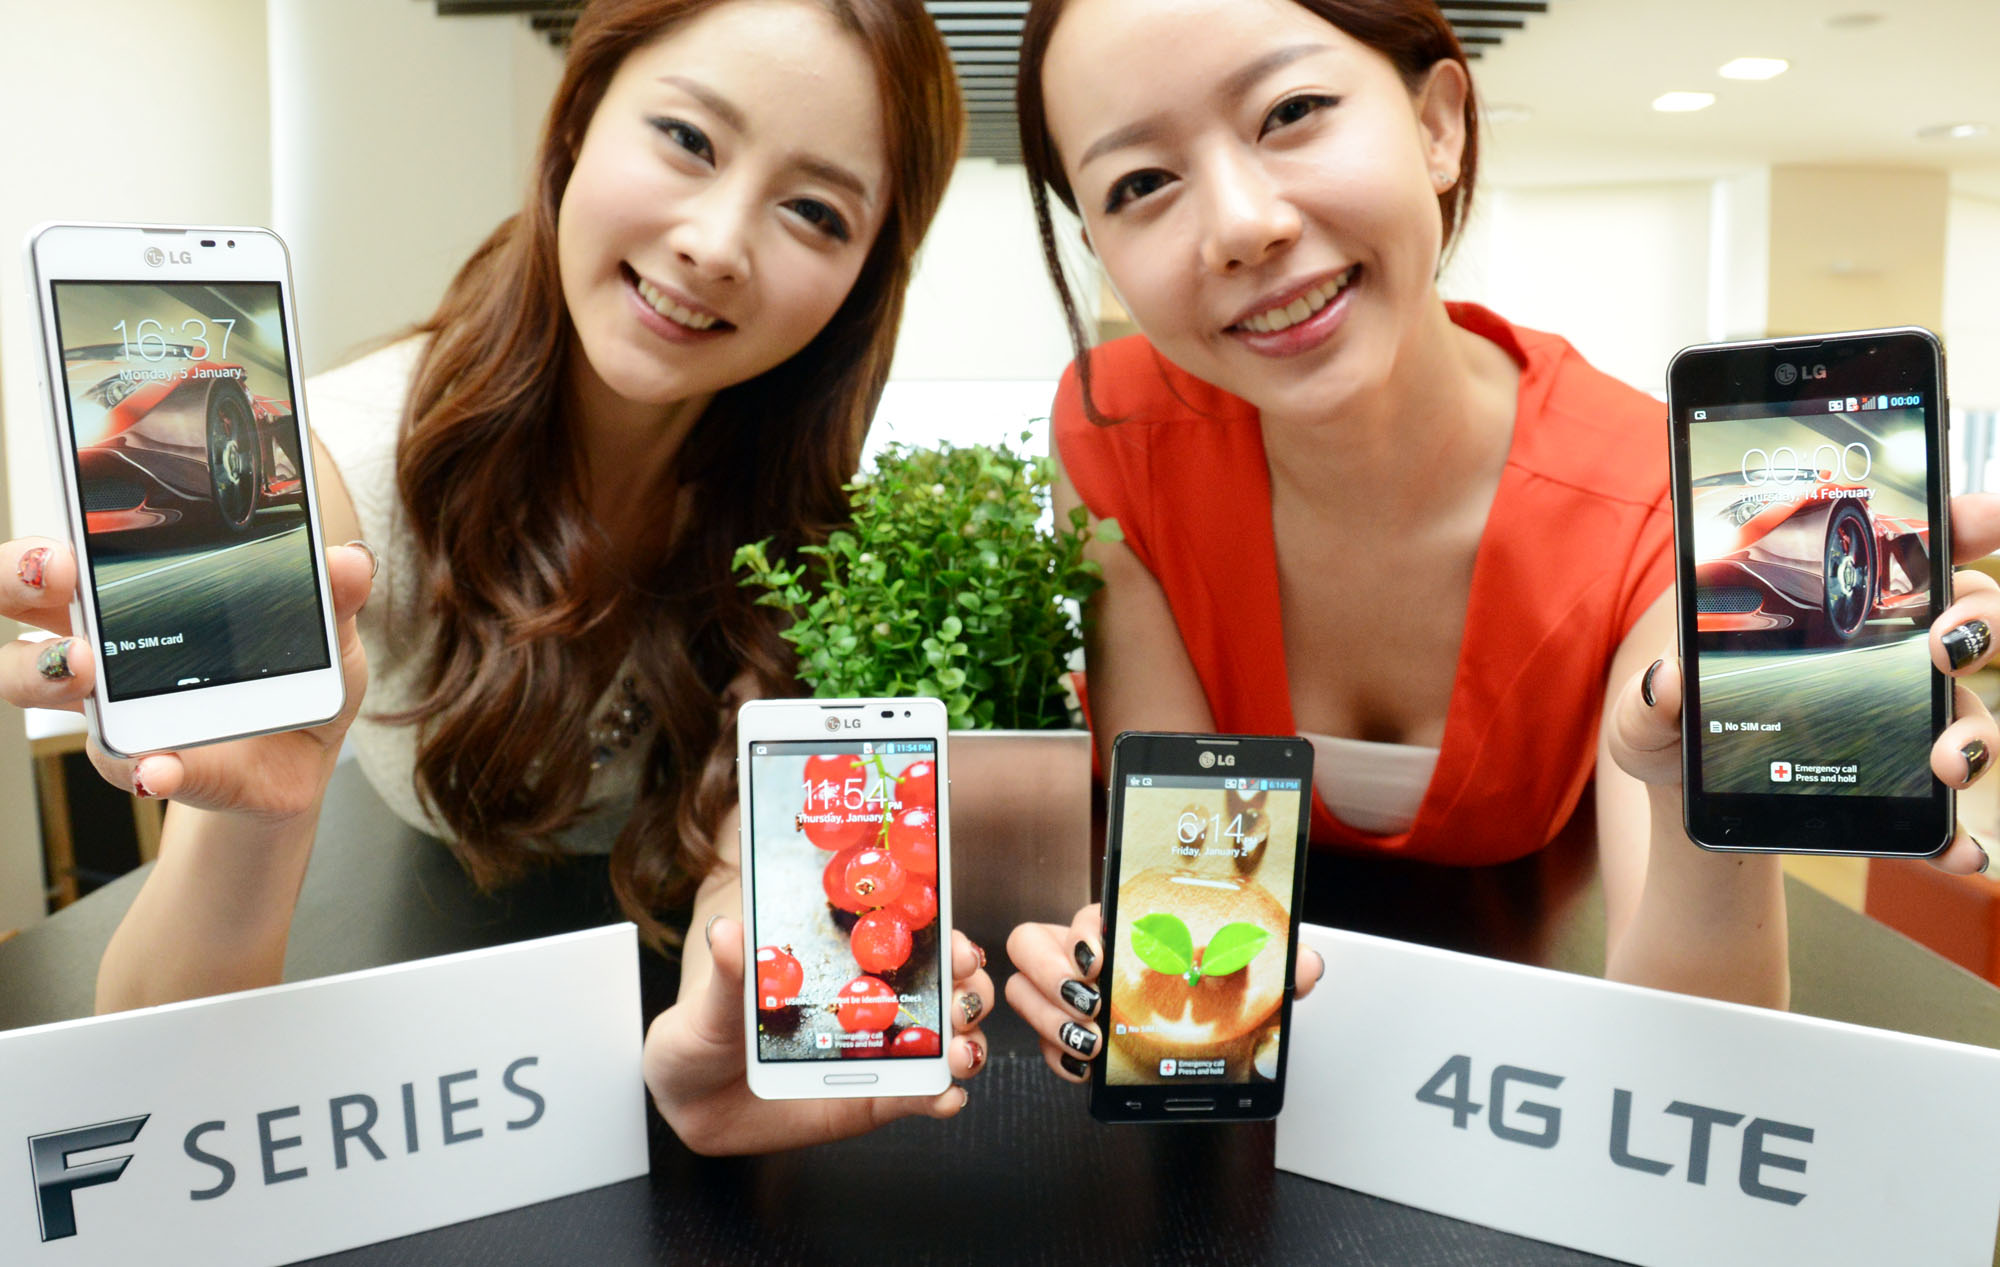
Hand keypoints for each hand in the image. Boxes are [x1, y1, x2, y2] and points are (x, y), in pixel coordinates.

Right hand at [1, 536, 375, 820]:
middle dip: (16, 578)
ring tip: (78, 664)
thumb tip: (347, 561)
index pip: (68, 547)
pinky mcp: (145, 761)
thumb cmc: (292, 674)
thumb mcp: (326, 631)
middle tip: (56, 572)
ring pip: (30, 679)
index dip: (44, 538)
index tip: (63, 534)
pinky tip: (155, 768)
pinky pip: (127, 762)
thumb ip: (332, 596)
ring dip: (42, 670)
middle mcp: (100, 639)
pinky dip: (140, 765)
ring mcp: (110, 702)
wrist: (298, 759)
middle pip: (20, 599)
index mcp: (135, 586)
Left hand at [644, 916, 993, 1155]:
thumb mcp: (711, 1001)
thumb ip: (729, 972)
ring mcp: (881, 1052)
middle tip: (960, 996)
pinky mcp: (876, 1100)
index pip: (910, 937)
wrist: (692, 1100)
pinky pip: (921, 1097)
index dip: (944, 934)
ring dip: (968, 1042)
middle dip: (969, 988)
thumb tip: (727, 932)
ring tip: (959, 1051)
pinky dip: (943, 1096)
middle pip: (948, 987)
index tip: (953, 941)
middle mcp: (876, 1003)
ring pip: (949, 1041)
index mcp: (845, 963)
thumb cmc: (706, 1032)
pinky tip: (944, 1095)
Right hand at [1004, 903, 1325, 1081]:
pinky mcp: (1059, 1033)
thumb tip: (1306, 965)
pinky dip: (1052, 1053)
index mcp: (1122, 926)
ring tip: (1090, 1040)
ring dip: (1047, 1015)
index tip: (1103, 950)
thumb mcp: (1250, 977)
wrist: (1202, 1039)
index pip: (1086, 911)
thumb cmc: (1213, 993)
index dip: (1084, 927)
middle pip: (1031, 941)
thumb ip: (1277, 963)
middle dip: (1052, 971)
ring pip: (1021, 988)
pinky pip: (1034, 1039)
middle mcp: (1083, 954)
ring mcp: (1064, 993)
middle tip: (1093, 1001)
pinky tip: (1083, 1067)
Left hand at [1606, 492, 1999, 875]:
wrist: (1686, 803)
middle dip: (1979, 625)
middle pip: (1967, 620)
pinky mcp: (1897, 788)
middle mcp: (1882, 657)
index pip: (1909, 550)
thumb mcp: (1644, 711)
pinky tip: (1962, 851)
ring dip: (1976, 733)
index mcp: (1827, 610)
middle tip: (1945, 649)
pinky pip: (1946, 812)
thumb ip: (1647, 698)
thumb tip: (1667, 681)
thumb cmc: (1671, 728)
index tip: (1985, 518)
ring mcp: (1899, 722)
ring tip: (1947, 763)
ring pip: (1970, 712)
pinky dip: (1961, 833)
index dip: (1958, 524)